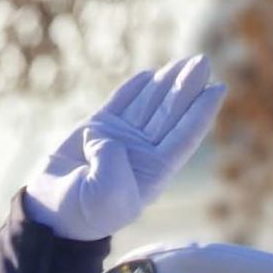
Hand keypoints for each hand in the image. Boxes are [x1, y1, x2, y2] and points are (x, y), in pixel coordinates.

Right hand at [24, 55, 224, 240]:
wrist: (54, 212)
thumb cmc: (85, 211)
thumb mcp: (105, 195)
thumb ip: (112, 162)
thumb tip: (108, 136)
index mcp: (153, 172)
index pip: (183, 137)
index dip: (201, 112)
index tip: (218, 88)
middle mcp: (142, 153)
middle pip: (170, 114)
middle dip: (187, 87)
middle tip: (203, 61)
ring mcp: (121, 139)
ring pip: (149, 104)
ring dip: (167, 82)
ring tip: (185, 61)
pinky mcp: (98, 129)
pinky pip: (120, 103)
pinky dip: (134, 88)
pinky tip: (151, 75)